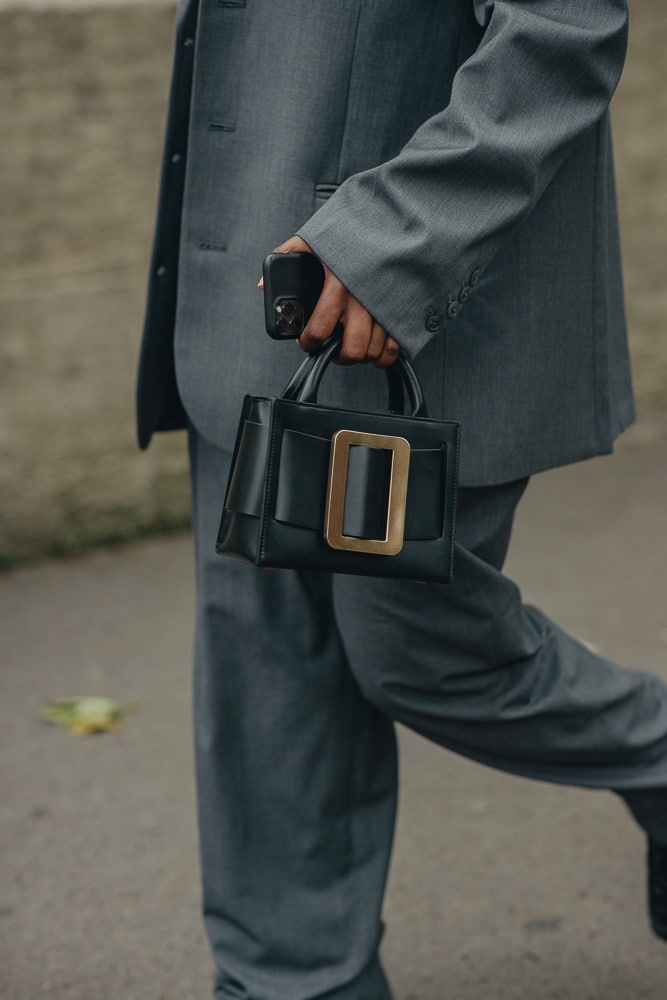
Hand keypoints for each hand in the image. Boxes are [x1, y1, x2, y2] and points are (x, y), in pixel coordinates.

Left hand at [260, 236, 400, 366]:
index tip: (306, 342)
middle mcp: (362, 300)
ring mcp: (384, 307)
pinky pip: (394, 346)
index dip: (308, 344)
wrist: (393, 218)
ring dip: (360, 356)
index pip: (317, 332)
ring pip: (372, 352)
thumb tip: (263, 284)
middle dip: (337, 357)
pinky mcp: (401, 310)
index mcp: (337, 285)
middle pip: (350, 351)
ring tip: (352, 347)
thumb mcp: (315, 236)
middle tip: (332, 350)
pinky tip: (376, 351)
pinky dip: (385, 356)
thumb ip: (288, 256)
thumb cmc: (351, 228)